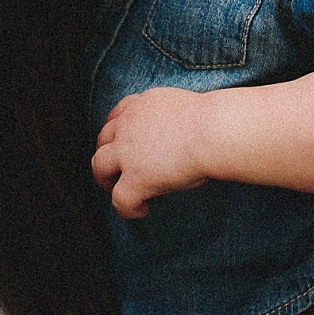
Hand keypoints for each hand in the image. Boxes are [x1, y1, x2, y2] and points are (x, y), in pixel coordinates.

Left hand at [92, 87, 216, 218]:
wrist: (214, 131)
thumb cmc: (211, 122)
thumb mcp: (179, 107)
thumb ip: (164, 118)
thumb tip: (169, 137)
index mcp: (141, 105)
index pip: (117, 115)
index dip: (116, 132)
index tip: (122, 143)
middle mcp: (128, 125)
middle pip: (102, 140)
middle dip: (106, 156)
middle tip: (117, 170)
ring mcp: (128, 152)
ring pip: (99, 167)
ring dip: (107, 180)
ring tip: (120, 191)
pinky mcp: (136, 178)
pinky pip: (119, 200)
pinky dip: (127, 208)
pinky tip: (142, 209)